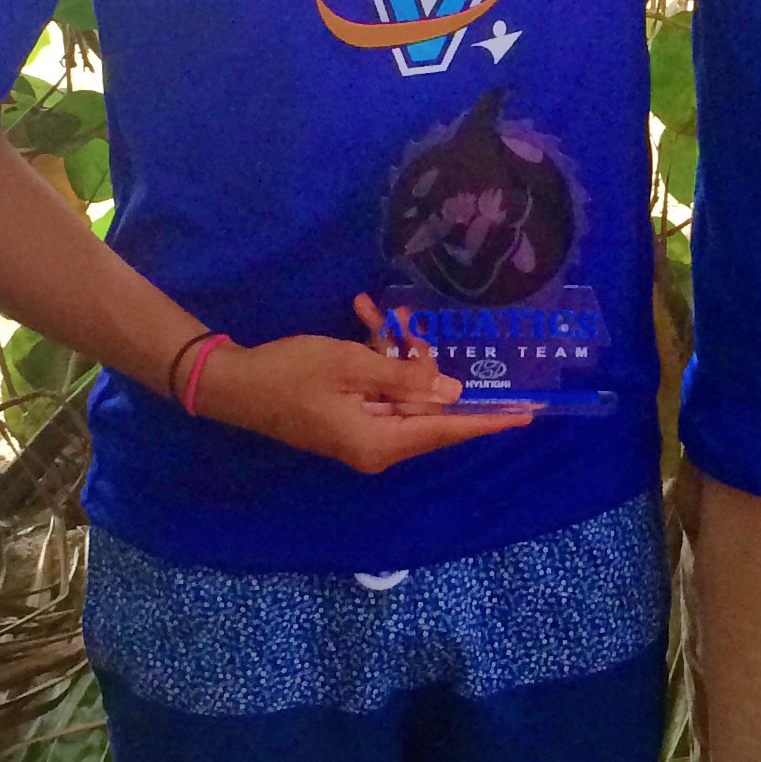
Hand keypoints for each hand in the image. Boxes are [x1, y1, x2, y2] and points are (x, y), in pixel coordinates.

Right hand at [194, 330, 533, 470]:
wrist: (233, 385)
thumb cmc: (291, 373)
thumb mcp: (351, 365)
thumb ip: (404, 379)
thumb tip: (450, 393)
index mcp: (381, 442)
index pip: (447, 429)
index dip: (488, 418)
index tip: (527, 414)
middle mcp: (378, 447)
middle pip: (425, 405)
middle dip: (421, 361)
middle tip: (408, 323)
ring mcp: (362, 434)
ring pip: (401, 390)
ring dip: (391, 351)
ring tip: (373, 314)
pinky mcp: (348, 419)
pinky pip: (378, 389)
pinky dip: (373, 358)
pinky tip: (363, 317)